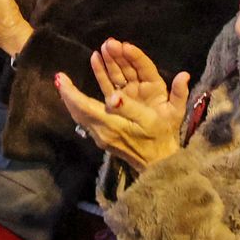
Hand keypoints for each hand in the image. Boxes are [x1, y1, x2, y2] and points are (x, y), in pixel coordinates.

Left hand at [55, 38, 189, 171]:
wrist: (158, 163)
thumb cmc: (164, 135)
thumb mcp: (172, 115)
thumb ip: (175, 94)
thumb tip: (179, 76)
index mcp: (123, 125)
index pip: (100, 108)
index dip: (82, 95)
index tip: (68, 80)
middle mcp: (109, 131)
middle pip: (83, 111)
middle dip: (70, 94)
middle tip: (59, 77)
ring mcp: (102, 136)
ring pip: (80, 115)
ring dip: (70, 98)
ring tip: (61, 81)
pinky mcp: (101, 138)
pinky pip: (83, 119)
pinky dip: (75, 105)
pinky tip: (70, 94)